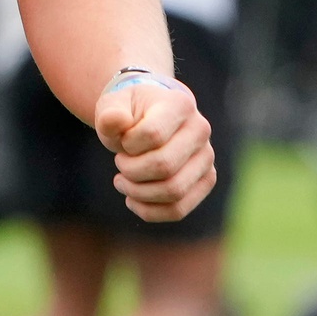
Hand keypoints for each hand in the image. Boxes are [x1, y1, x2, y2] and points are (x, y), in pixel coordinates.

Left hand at [93, 76, 215, 222]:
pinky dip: (149, 211)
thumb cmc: (128, 112)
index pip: (153, 135)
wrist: (148, 117)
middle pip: (164, 166)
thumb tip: (115, 121)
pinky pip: (178, 209)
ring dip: (138, 192)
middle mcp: (201, 130)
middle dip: (131, 170)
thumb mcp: (112, 105)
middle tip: (119, 162)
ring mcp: (207, 157)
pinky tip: (132, 199)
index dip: (128, 144)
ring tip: (121, 181)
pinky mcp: (206, 181)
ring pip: (173, 191)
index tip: (121, 140)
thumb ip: (109, 115)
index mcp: (180, 104)